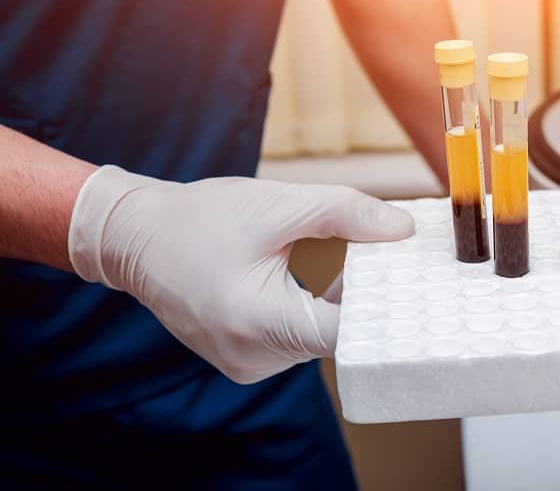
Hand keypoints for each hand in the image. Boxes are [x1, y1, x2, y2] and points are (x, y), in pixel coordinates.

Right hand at [68, 166, 413, 383]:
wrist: (138, 237)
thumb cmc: (202, 218)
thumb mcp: (280, 204)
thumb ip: (347, 214)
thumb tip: (404, 229)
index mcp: (257, 322)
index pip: (346, 332)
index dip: (385, 307)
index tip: (414, 282)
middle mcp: (253, 356)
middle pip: (337, 337)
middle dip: (371, 301)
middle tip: (403, 265)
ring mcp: (248, 364)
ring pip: (322, 339)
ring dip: (345, 306)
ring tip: (371, 268)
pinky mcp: (248, 359)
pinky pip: (300, 340)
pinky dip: (320, 313)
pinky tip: (335, 283)